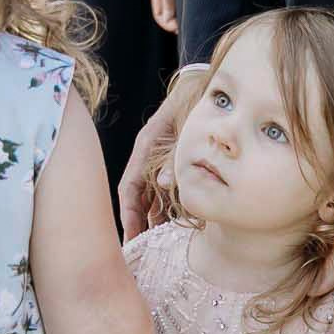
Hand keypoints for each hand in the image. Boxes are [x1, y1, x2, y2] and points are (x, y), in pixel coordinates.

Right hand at [115, 65, 206, 237]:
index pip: (129, 188)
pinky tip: (169, 226)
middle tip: (138, 251)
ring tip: (153, 244)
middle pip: (136, 196)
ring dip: (150, 219)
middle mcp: (148, 156)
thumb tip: (164, 183)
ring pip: (149, 195)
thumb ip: (174, 154)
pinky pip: (161, 189)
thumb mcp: (185, 125)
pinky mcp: (169, 161)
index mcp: (145, 147)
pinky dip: (163, 208)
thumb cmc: (193, 100)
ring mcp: (158, 159)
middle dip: (136, 224)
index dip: (129, 215)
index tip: (131, 239)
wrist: (203, 82)